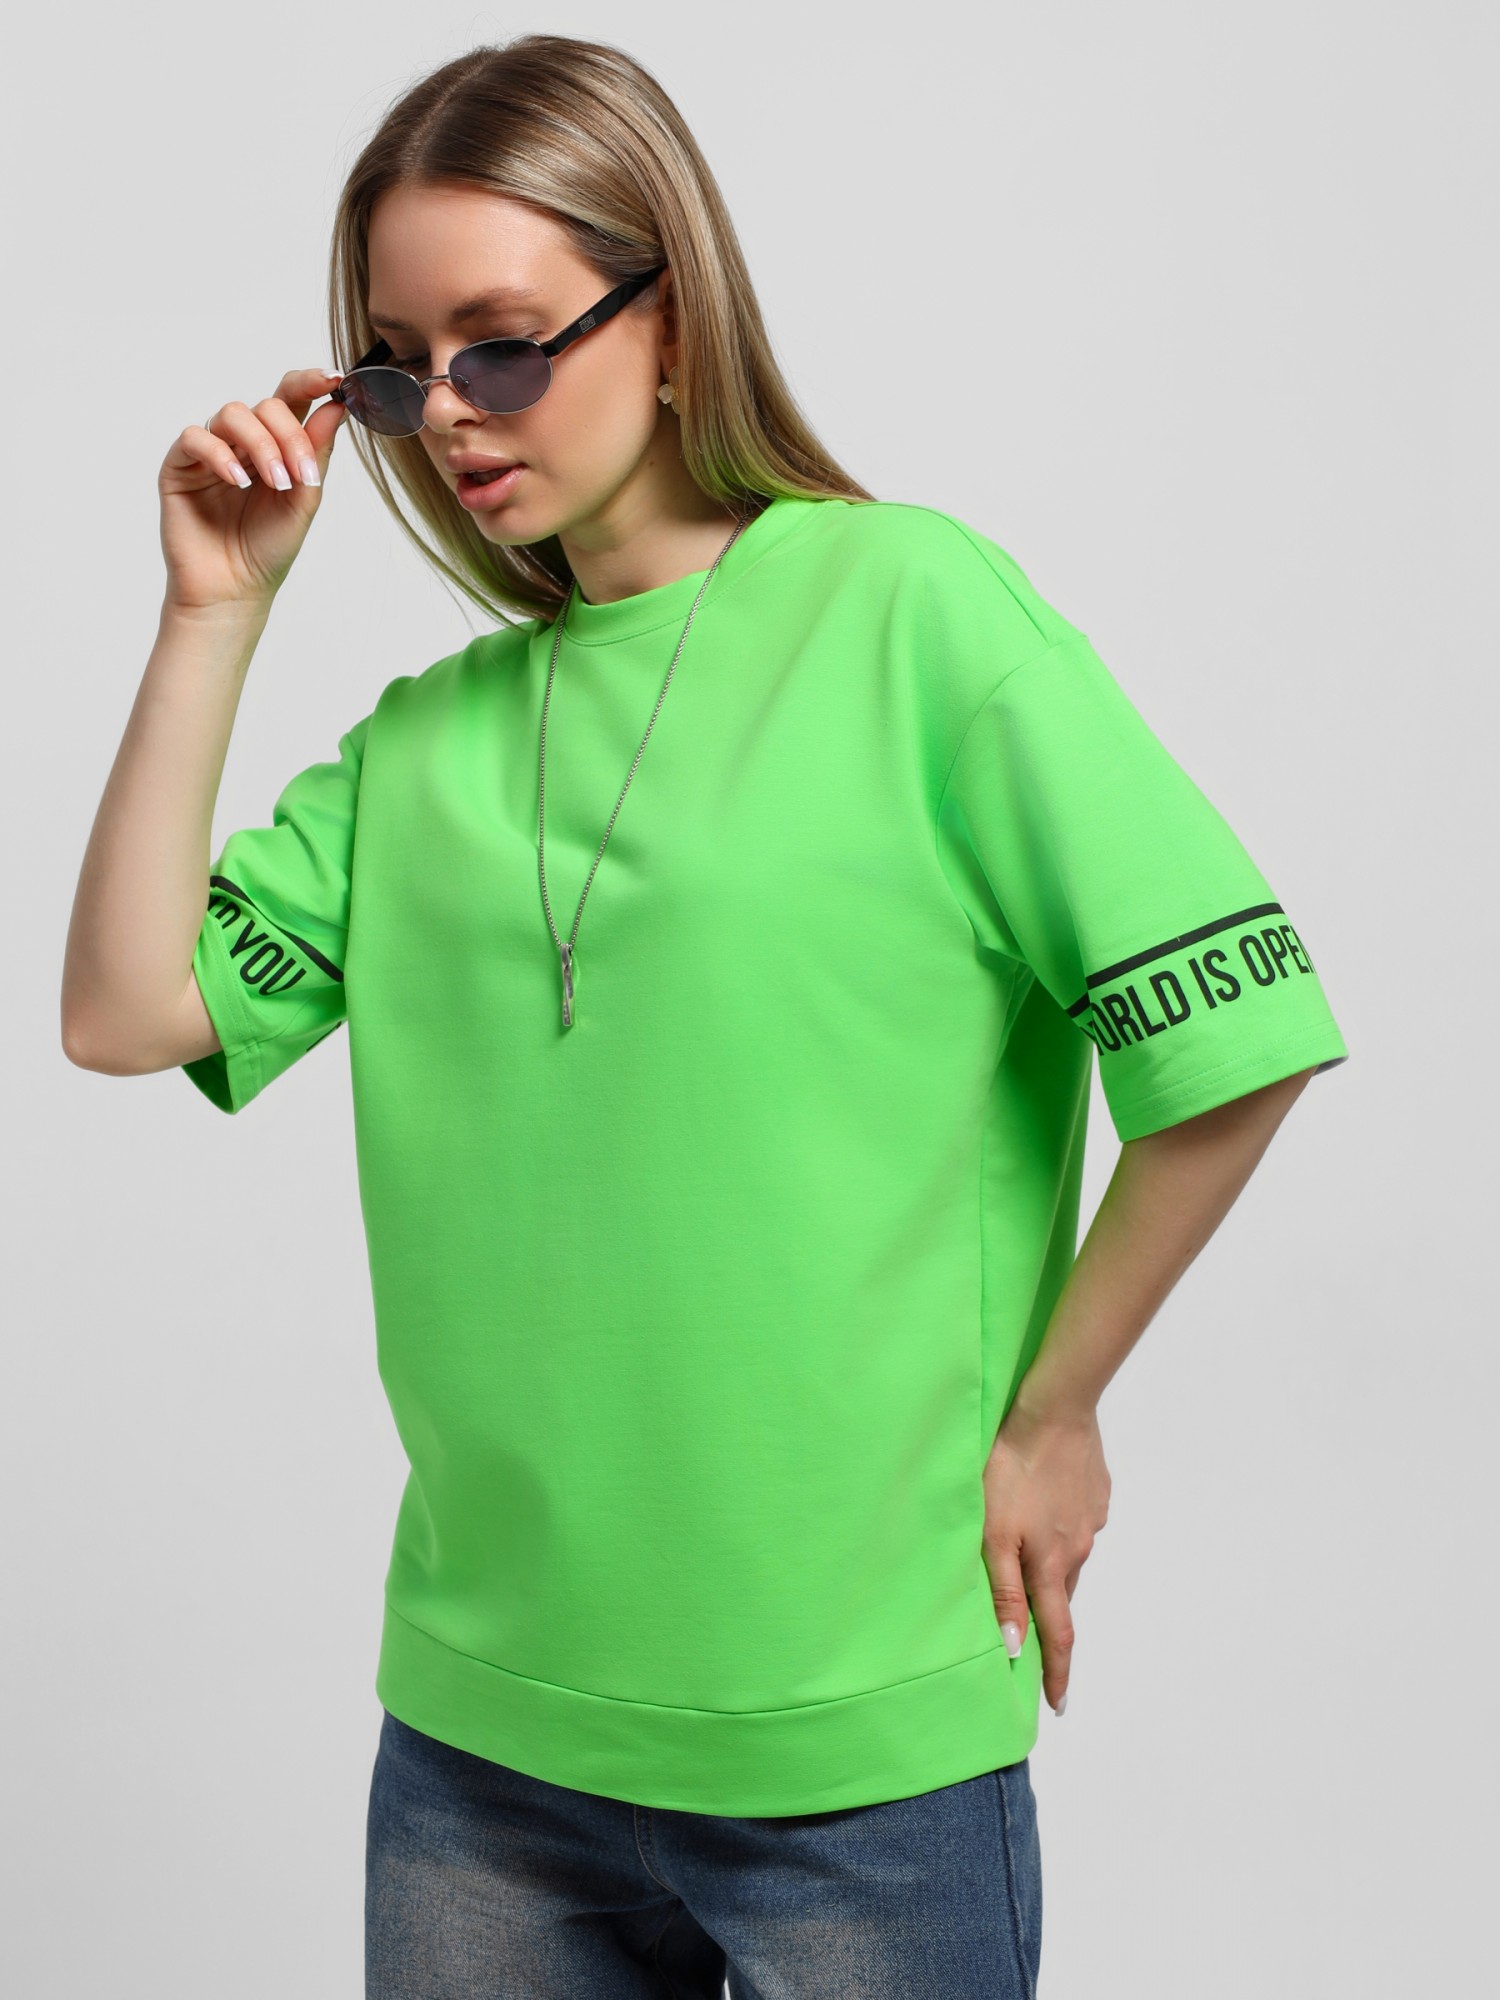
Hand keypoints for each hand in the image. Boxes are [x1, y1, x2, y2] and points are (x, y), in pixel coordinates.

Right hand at [158, 366, 346, 613]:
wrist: (234, 590)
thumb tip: (337, 406)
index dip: (310, 383)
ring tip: (275, 483)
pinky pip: (196, 438)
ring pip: (232, 414)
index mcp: (276, 447)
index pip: (291, 400)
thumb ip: (317, 454)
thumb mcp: (304, 501)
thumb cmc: (267, 549)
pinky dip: (220, 455)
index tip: (334, 380)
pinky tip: (238, 481)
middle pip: (266, 406)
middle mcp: (244, 443)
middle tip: (300, 474)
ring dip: (261, 445)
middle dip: (289, 436)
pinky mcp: (180, 466)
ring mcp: (211, 452)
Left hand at [981, 1395, 1111, 1714]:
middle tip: (1033, 1629)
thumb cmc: (1013, 1469)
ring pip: (1069, 1557)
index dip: (1058, 1673)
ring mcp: (1092, 1520)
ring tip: (1028, 1550)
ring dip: (1052, 1566)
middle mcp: (1078, 1549)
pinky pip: (1077, 1522)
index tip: (1059, 1706)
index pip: (1058, 1634)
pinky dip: (1061, 1526)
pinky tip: (1044, 1504)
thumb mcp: (993, 1533)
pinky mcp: (1097, 1492)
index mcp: (1051, 1565)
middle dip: (1050, 1618)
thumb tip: (1013, 1647)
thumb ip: (1002, 1590)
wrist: (1055, 1410)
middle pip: (1062, 1595)